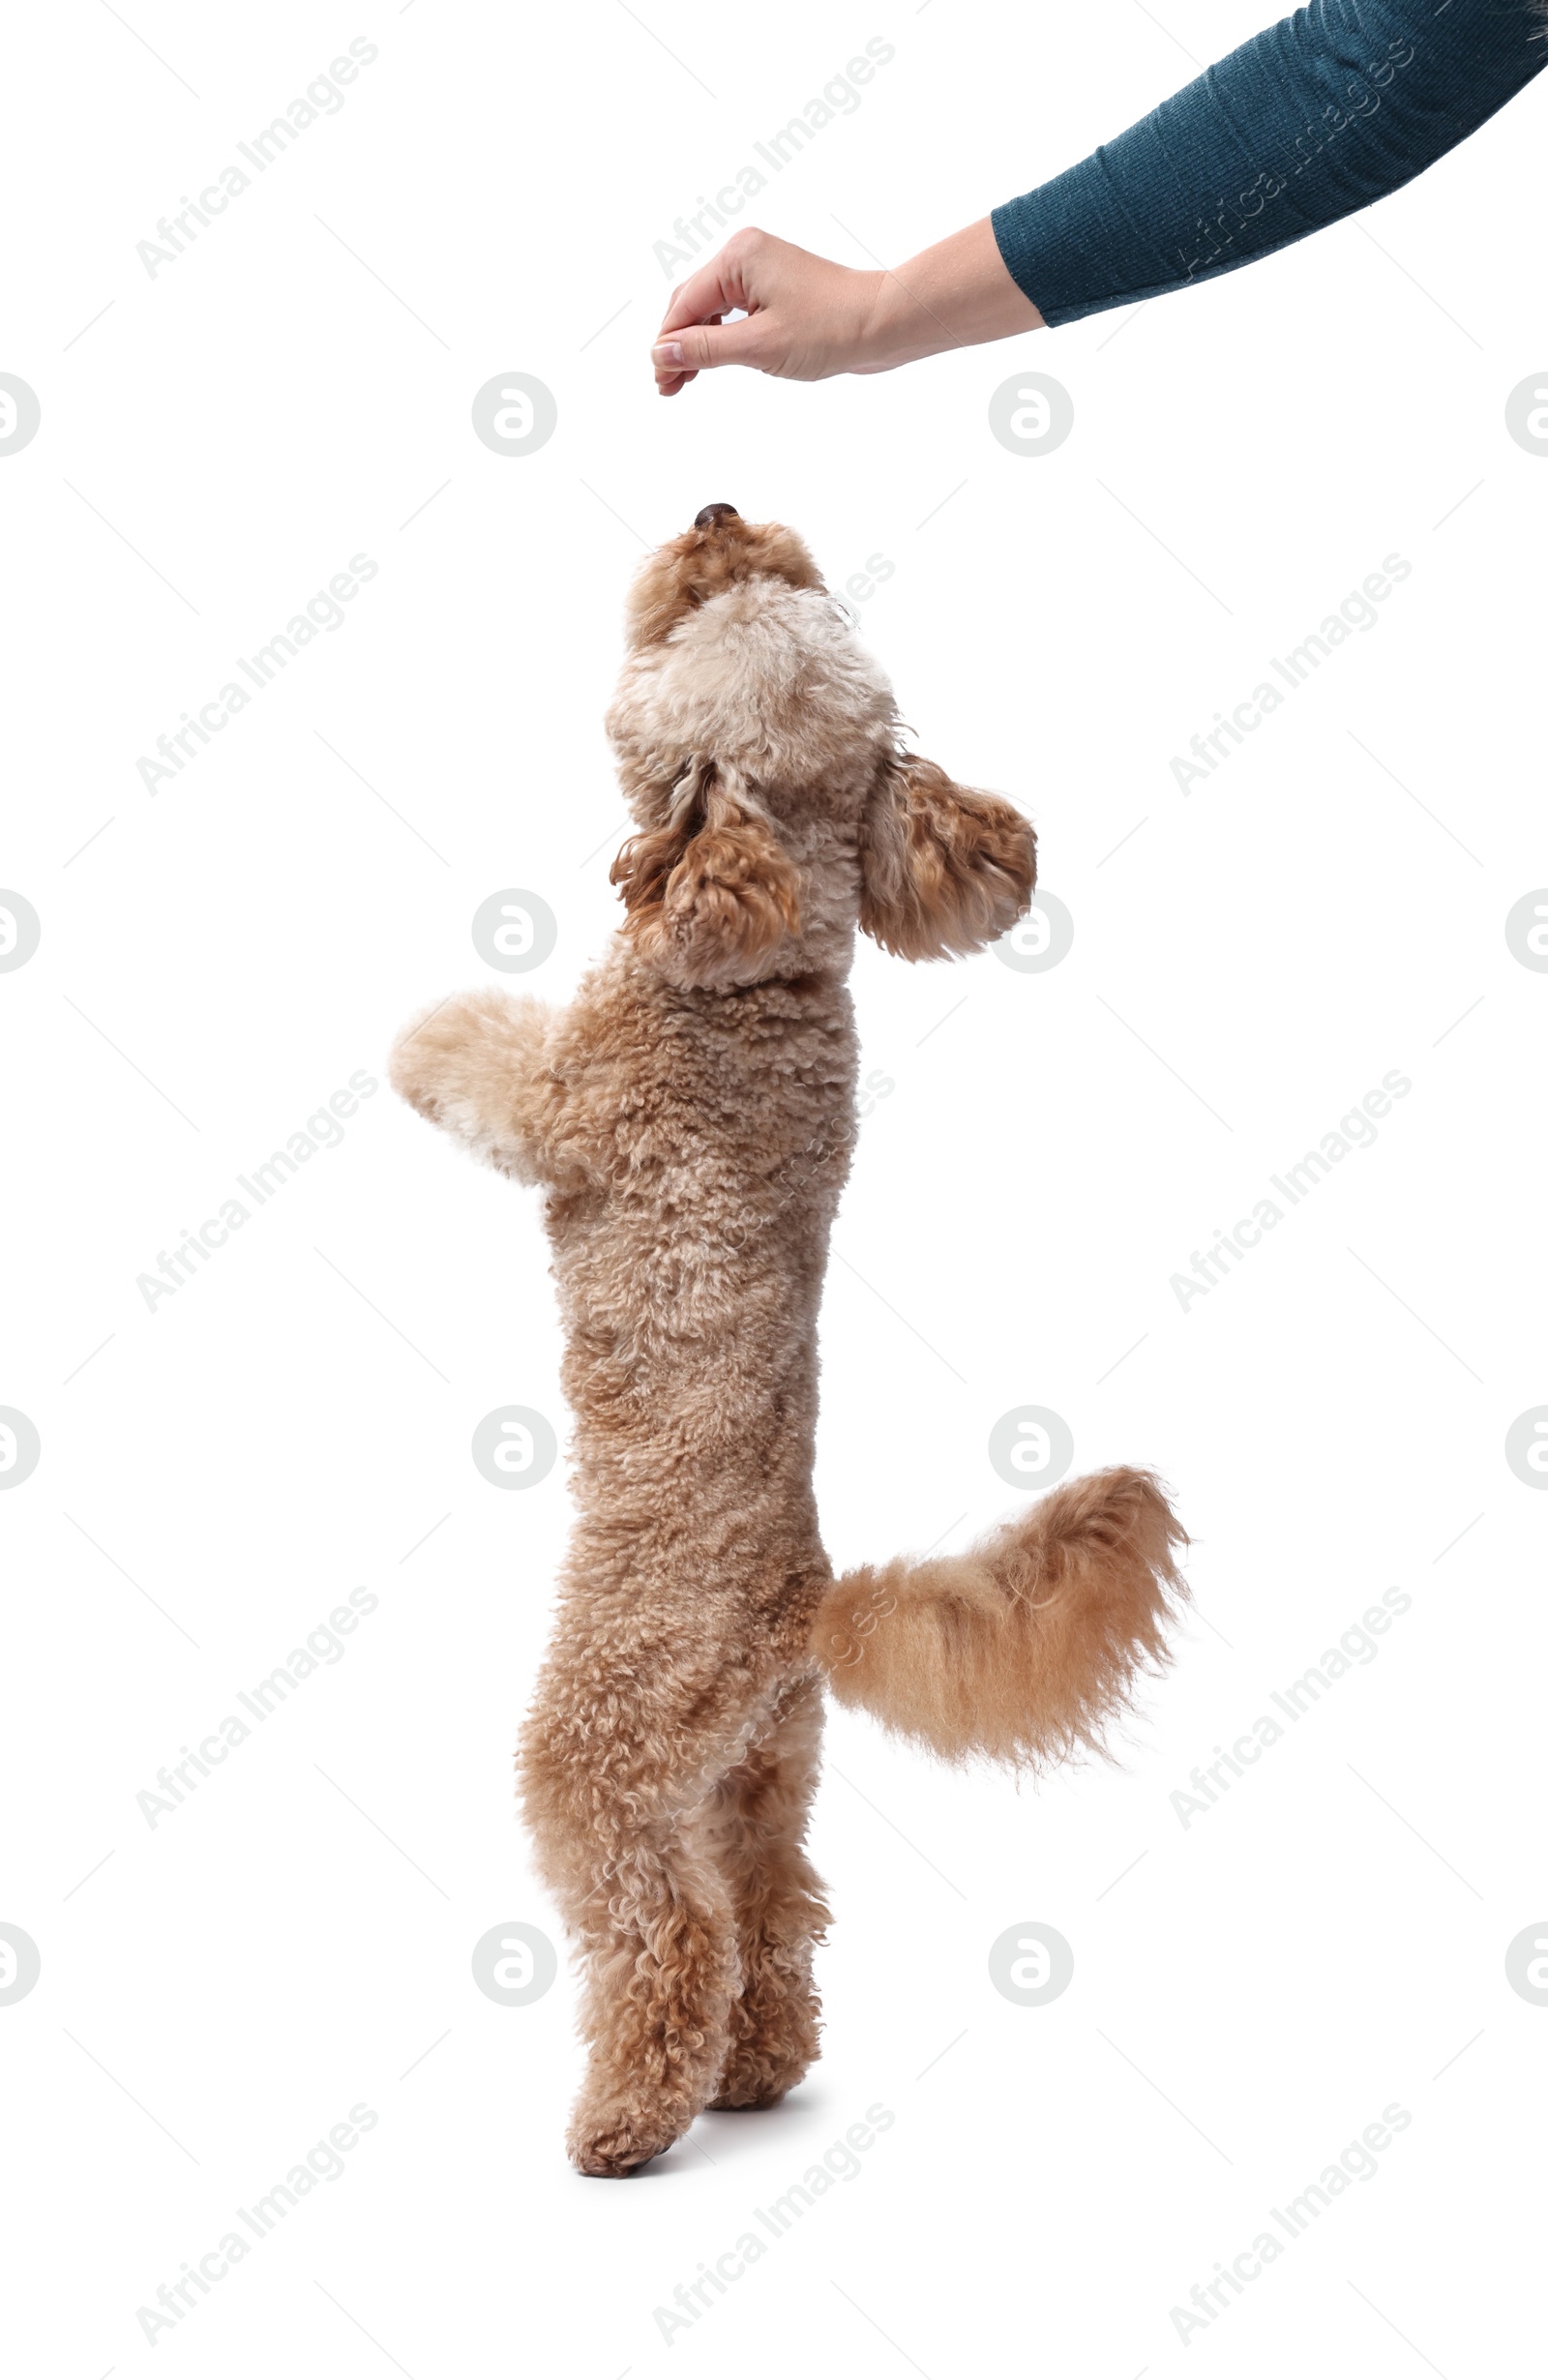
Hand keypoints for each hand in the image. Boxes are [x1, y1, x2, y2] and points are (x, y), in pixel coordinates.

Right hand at [651, 230, 884, 394]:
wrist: (883, 324)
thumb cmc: (830, 329)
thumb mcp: (758, 346)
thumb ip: (704, 349)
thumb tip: (660, 354)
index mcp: (738, 257)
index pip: (685, 303)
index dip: (668, 345)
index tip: (659, 381)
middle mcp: (746, 254)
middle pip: (694, 303)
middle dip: (678, 345)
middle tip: (667, 387)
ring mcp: (762, 270)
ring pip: (712, 309)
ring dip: (697, 344)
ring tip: (685, 381)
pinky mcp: (776, 288)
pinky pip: (735, 312)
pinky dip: (721, 338)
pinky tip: (713, 362)